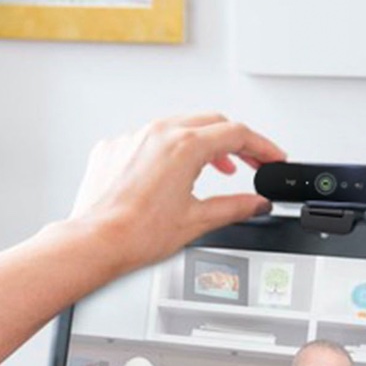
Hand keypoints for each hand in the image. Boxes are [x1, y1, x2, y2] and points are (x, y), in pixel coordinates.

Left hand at [70, 114, 285, 272]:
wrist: (94, 242)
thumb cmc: (135, 234)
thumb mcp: (197, 221)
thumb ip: (234, 207)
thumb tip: (255, 204)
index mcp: (183, 146)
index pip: (237, 133)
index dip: (262, 146)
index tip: (272, 157)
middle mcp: (157, 133)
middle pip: (210, 123)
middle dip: (235, 142)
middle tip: (249, 162)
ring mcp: (132, 138)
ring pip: (177, 126)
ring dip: (201, 144)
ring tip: (212, 168)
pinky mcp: (113, 148)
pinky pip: (147, 139)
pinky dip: (167, 151)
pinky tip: (169, 174)